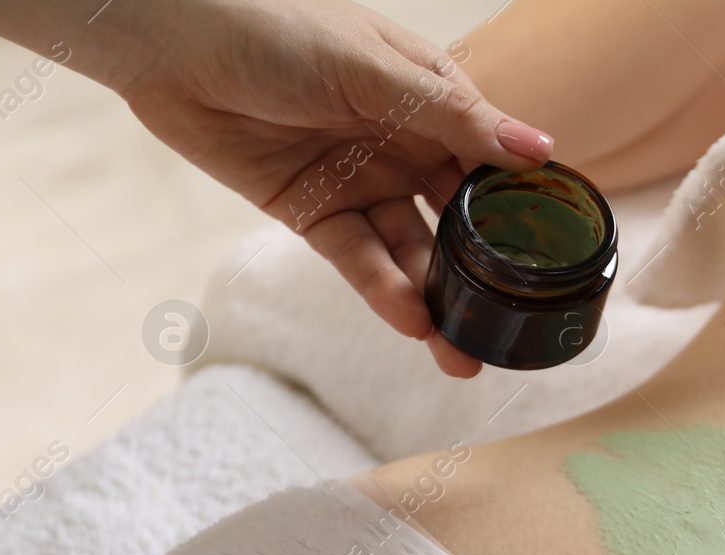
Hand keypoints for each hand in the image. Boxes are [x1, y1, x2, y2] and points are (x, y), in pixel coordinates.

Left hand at [102, 0, 551, 377]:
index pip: (492, 164)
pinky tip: (409, 319)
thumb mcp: (377, 72)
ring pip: (412, 252)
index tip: (551, 265)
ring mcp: (362, 182)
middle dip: (483, 277)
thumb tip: (541, 150)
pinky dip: (384, 290)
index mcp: (433, 101)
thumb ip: (456, 119)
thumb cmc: (277, 29)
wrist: (174, 43)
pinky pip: (360, 261)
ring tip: (457, 351)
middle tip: (507, 329)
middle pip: (457, 222)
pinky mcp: (317, 214)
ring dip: (435, 299)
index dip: (520, 215)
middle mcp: (406, 146)